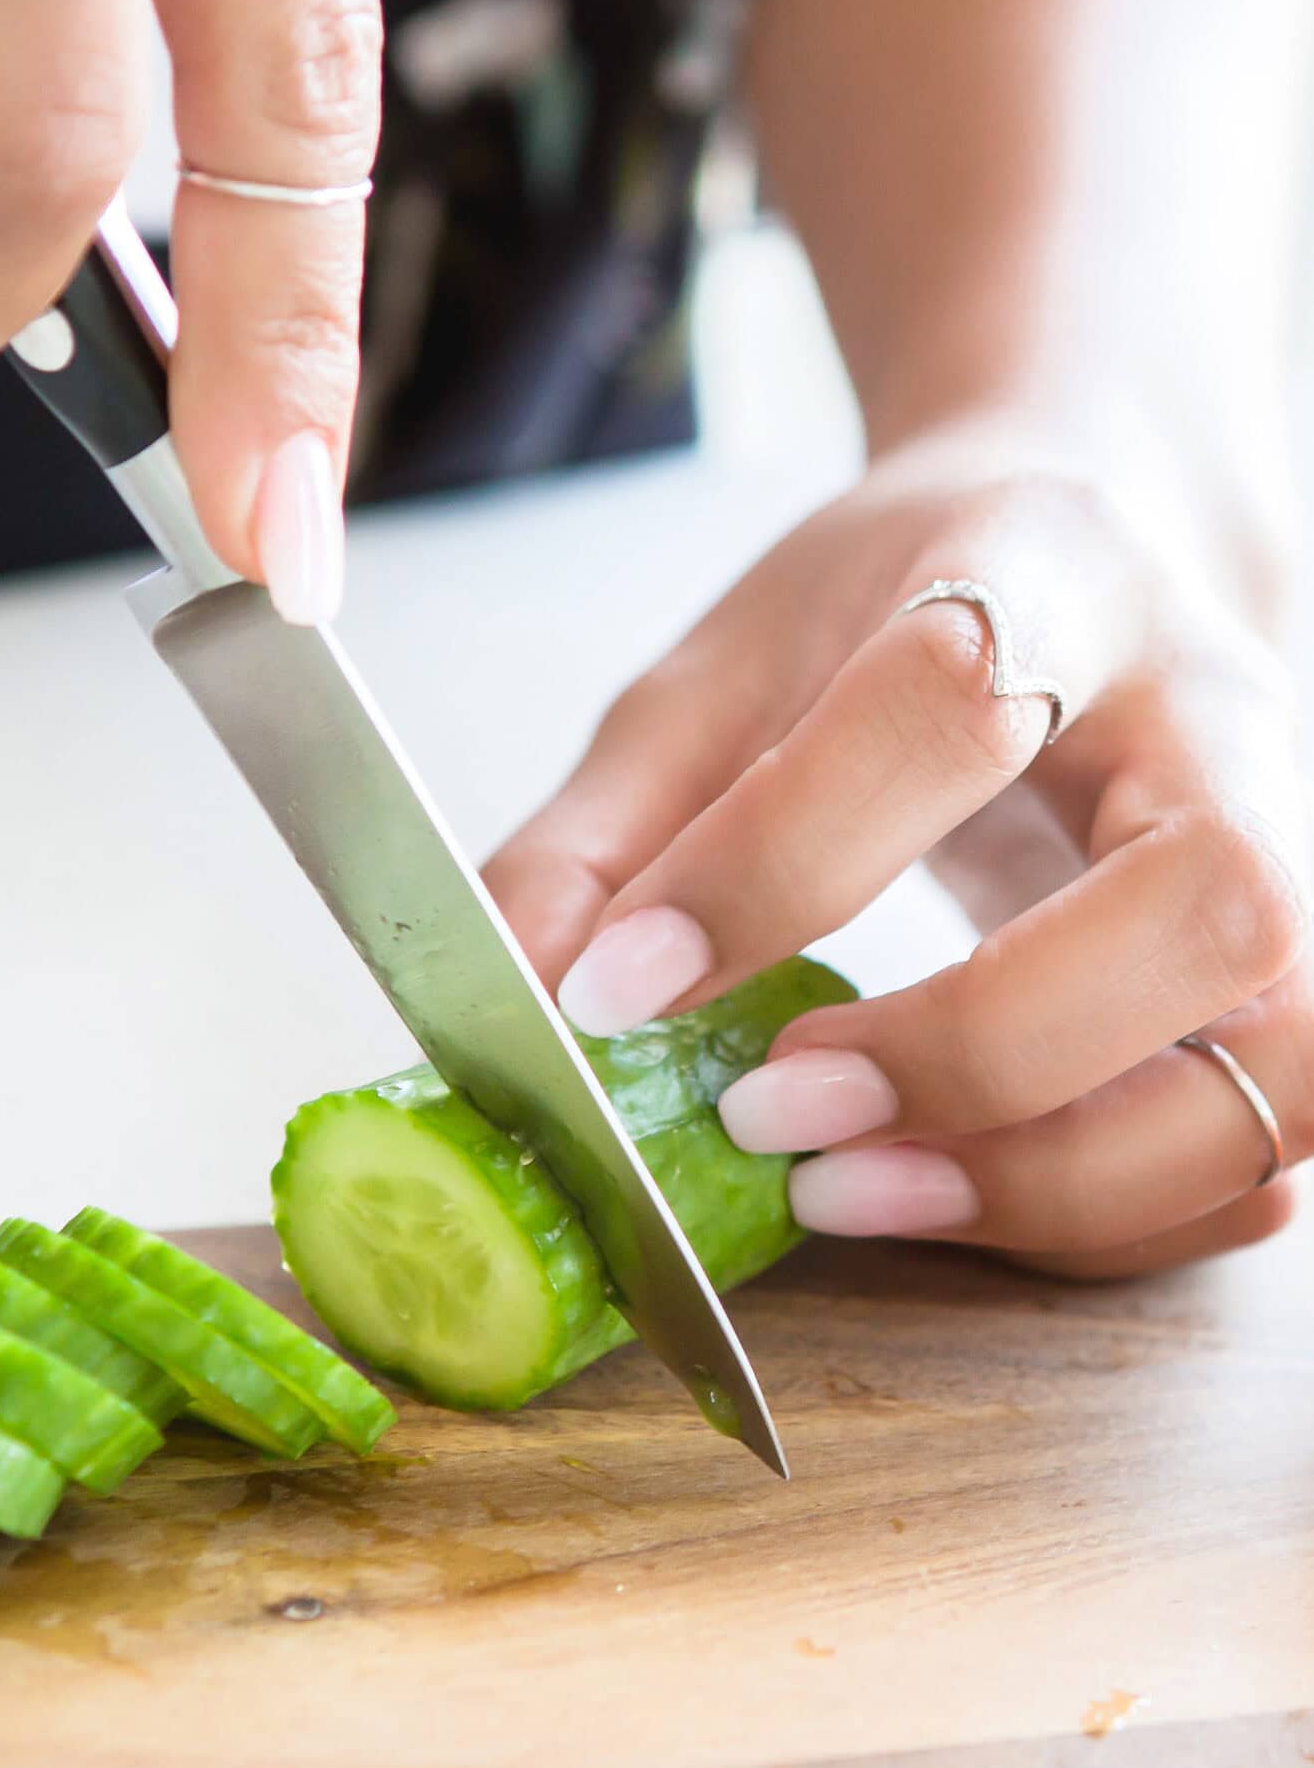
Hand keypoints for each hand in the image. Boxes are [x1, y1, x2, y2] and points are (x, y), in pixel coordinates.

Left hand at [486, 435, 1309, 1277]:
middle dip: (981, 1055)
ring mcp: (1299, 854)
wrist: (1104, 544)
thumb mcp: (720, 673)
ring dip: (1064, 1179)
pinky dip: (1114, 1223)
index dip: (775, 864)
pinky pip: (1264, 1158)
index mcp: (1046, 576)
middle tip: (778, 1115)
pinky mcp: (1300, 982)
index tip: (622, 992)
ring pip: (1283, 1064)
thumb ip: (608, 834)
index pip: (951, 702)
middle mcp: (1220, 714)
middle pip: (1208, 906)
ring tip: (856, 1191)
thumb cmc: (905, 613)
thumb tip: (531, 1004)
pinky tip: (956, 1196)